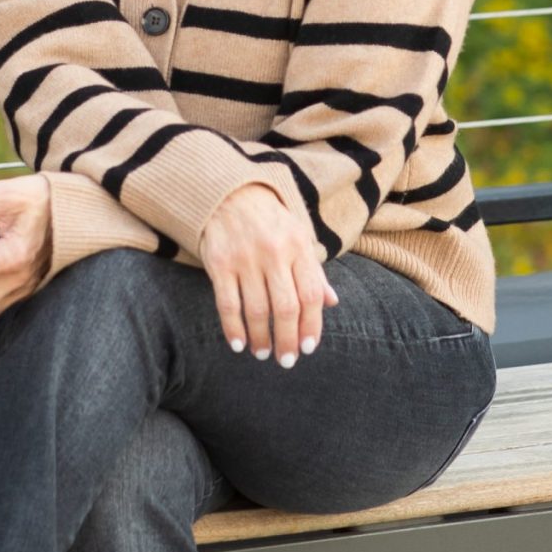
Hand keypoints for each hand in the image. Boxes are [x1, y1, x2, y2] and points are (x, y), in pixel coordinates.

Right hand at [198, 181, 338, 365]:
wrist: (228, 191)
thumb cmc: (270, 219)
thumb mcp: (298, 236)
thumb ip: (313, 270)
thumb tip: (332, 302)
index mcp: (298, 246)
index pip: (311, 294)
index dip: (312, 325)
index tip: (308, 347)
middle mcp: (274, 252)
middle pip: (286, 307)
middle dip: (287, 340)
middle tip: (286, 360)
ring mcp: (245, 258)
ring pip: (256, 310)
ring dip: (261, 338)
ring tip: (263, 353)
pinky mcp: (219, 262)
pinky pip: (227, 303)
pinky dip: (233, 328)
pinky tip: (238, 344)